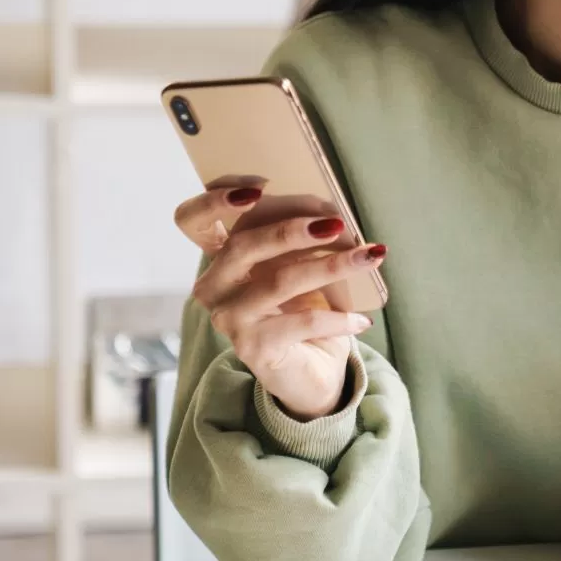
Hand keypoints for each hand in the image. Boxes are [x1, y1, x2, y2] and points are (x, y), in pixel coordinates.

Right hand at [174, 186, 385, 420]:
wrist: (310, 372)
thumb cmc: (303, 310)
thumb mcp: (297, 267)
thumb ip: (298, 239)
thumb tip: (333, 214)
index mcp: (219, 259)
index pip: (192, 220)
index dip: (215, 199)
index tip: (258, 187)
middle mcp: (213, 287)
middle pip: (243, 244)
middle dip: (293, 228)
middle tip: (337, 222)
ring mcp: (229, 319)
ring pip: (280, 280)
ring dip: (331, 265)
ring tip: (369, 257)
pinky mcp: (253, 348)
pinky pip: (302, 322)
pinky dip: (338, 318)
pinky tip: (362, 319)